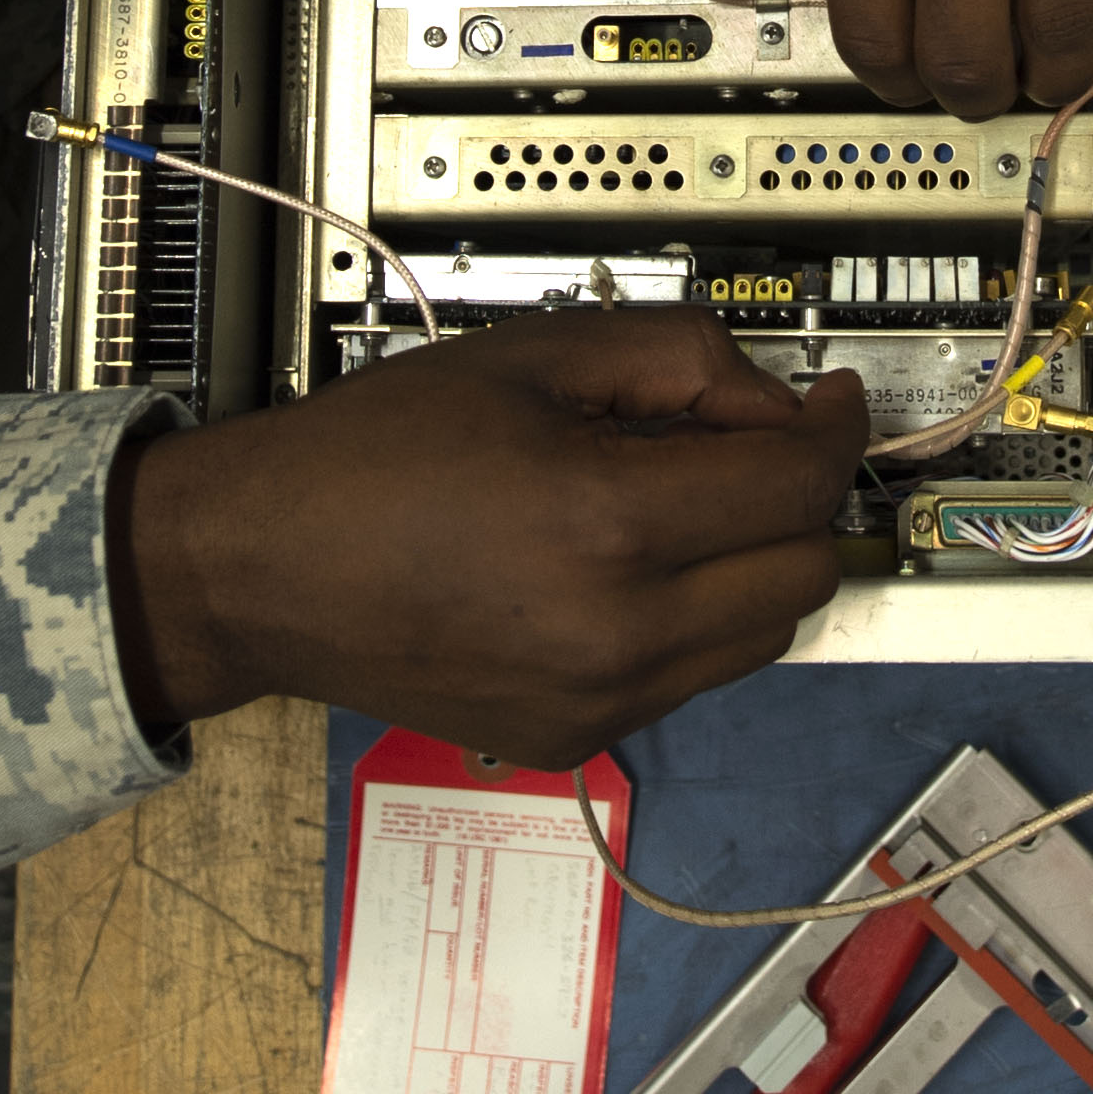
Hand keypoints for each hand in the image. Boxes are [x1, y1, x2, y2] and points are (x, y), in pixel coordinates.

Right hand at [106, 308, 861, 761]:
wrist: (260, 568)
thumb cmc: (372, 457)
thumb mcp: (534, 354)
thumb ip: (679, 357)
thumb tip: (771, 398)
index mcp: (609, 525)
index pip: (796, 485)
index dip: (832, 429)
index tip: (829, 400)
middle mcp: (618, 633)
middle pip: (803, 572)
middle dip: (799, 499)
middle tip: (756, 447)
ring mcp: (599, 701)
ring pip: (763, 636)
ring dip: (755, 564)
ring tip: (680, 504)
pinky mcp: (574, 739)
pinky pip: (691, 678)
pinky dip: (693, 620)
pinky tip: (626, 566)